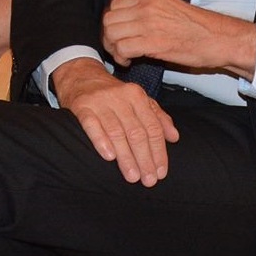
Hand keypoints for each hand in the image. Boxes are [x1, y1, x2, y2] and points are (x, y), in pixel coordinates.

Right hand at [52, 57, 178, 186]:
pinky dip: (101, 141)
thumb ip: (157, 117)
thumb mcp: (138, 99)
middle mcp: (120, 97)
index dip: (159, 151)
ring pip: (116, 132)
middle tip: (148, 180)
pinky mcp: (81, 107)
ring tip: (132, 176)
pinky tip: (109, 156)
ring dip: (126, 157)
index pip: (152, 127)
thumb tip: (174, 137)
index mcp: (137, 96)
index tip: (161, 172)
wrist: (81, 75)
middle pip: (136, 132)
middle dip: (144, 159)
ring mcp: (100, 102)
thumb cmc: (113, 93)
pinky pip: (92, 125)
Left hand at [101, 0, 255, 75]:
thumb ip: (146, 10)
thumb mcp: (169, 7)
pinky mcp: (153, 42)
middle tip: (118, 48)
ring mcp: (149, 22)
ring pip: (112, 34)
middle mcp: (147, 5)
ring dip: (114, 48)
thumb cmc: (197, 27)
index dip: (113, 21)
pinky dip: (121, 57)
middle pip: (109, 19)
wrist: (219, 38)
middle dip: (109, 36)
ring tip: (125, 56)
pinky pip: (122, 48)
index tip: (119, 33)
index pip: (114, 4)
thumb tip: (125, 22)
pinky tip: (130, 61)